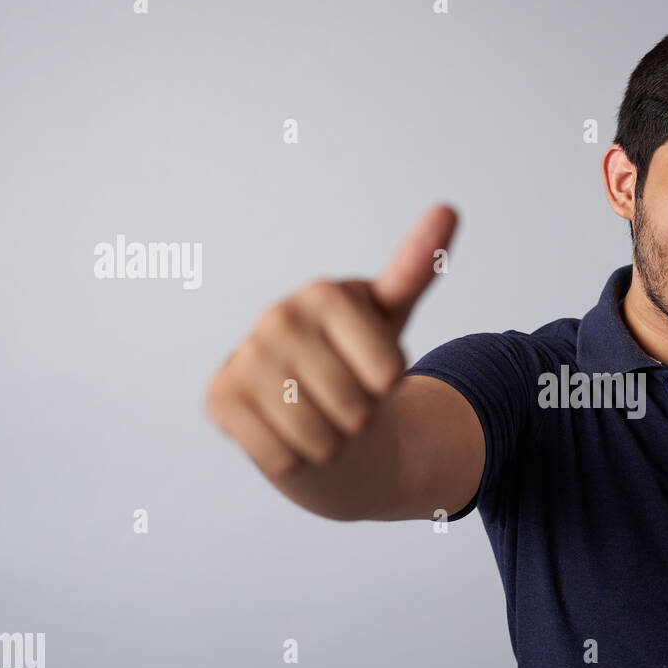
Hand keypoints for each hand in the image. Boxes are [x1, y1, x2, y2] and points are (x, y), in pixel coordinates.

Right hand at [205, 204, 458, 476]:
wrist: (310, 408)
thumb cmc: (358, 361)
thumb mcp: (391, 317)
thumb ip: (416, 268)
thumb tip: (447, 208)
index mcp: (325, 293)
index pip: (389, 373)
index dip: (390, 385)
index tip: (375, 369)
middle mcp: (277, 317)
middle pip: (357, 409)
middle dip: (361, 418)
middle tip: (344, 399)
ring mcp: (244, 357)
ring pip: (321, 438)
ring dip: (331, 444)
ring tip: (319, 416)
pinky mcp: (220, 399)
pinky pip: (283, 456)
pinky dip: (296, 459)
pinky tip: (286, 433)